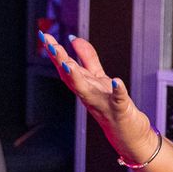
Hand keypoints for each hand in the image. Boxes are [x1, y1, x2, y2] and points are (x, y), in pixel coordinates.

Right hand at [37, 31, 156, 160]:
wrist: (128, 135)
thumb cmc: (111, 107)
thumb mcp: (98, 78)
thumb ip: (87, 58)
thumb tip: (74, 39)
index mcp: (84, 85)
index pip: (66, 67)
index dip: (55, 52)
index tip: (44, 36)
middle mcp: (89, 95)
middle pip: (71, 78)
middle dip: (60, 62)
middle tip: (50, 45)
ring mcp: (103, 104)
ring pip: (86, 91)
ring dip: (76, 78)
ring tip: (68, 64)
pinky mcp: (120, 110)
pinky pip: (118, 100)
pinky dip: (117, 90)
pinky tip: (117, 80)